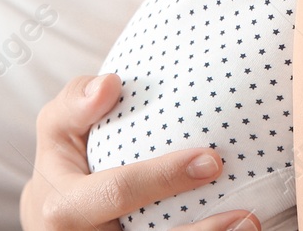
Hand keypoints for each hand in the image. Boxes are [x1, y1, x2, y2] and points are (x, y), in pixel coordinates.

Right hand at [21, 73, 258, 230]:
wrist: (53, 217)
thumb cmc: (64, 160)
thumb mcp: (58, 126)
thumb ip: (77, 103)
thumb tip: (110, 85)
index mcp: (63, 207)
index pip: (118, 192)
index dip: (164, 178)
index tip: (212, 160)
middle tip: (246, 215)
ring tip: (249, 227)